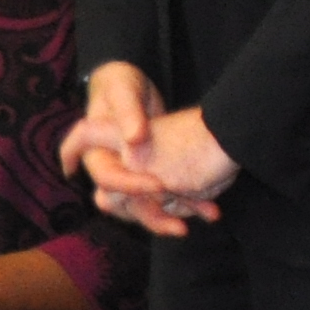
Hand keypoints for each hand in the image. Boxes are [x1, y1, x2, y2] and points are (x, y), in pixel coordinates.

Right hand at [65, 61, 234, 233]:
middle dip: (153, 215)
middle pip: (124, 205)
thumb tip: (133, 138)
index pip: (108, 177)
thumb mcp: (123, 91)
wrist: (139, 84)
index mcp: (97, 151)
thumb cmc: (121, 84)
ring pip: (148, 209)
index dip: (131, 185)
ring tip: (208, 213)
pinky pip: (168, 200)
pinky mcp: (153, 175)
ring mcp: (133, 174)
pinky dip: (190, 204)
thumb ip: (127, 113)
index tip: (160, 186)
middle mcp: (113, 167)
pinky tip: (212, 209)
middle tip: (180, 225)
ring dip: (176, 214)